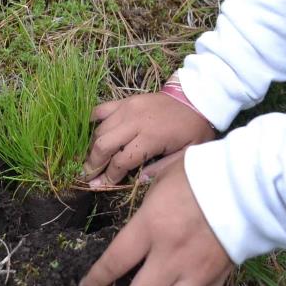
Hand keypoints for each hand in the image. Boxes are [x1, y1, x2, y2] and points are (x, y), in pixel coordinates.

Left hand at [79, 158, 232, 285]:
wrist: (246, 186)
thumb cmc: (199, 176)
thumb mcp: (161, 181)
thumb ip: (143, 205)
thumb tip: (131, 217)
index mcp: (150, 228)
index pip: (114, 263)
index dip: (96, 280)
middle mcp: (169, 258)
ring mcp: (194, 275)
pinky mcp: (216, 282)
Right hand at [83, 93, 214, 186]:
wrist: (196, 99)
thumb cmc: (193, 130)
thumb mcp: (186, 154)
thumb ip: (162, 169)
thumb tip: (139, 180)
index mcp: (150, 137)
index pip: (120, 161)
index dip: (109, 176)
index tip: (101, 186)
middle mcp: (134, 122)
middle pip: (103, 145)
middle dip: (93, 164)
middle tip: (88, 176)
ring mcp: (127, 108)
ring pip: (99, 131)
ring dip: (92, 148)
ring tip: (91, 161)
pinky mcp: (125, 100)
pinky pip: (100, 110)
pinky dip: (92, 122)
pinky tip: (90, 134)